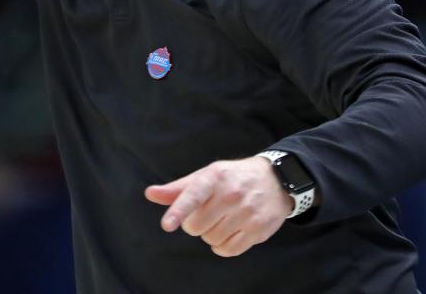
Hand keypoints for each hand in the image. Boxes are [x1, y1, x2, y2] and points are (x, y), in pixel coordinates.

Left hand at [144, 156, 292, 256]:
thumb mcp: (206, 176)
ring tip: (221, 220)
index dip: (178, 211)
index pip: (193, 196)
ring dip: (210, 234)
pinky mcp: (258, 230)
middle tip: (207, 212)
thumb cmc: (233, 178)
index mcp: (214, 178)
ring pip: (211, 240)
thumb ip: (178, 189)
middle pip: (196, 226)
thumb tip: (150, 194)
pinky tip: (228, 232)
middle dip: (195, 224)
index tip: (167, 225)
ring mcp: (246, 213)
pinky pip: (229, 250)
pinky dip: (223, 247)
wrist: (275, 180)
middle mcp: (231, 195)